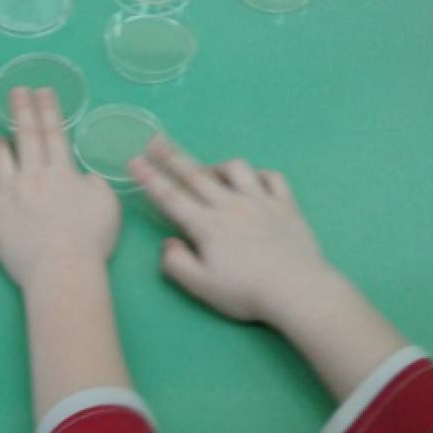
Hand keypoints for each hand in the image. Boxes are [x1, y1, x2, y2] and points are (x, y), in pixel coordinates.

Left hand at [0, 87, 120, 292]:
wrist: (64, 270)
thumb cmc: (91, 241)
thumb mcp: (108, 205)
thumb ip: (95, 185)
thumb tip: (83, 178)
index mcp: (61, 172)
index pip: (53, 132)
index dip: (47, 109)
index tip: (42, 91)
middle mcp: (31, 176)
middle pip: (24, 134)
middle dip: (20, 109)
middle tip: (16, 92)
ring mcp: (6, 195)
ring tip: (0, 142)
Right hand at [128, 136, 340, 324]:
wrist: (298, 291)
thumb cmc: (247, 293)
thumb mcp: (202, 287)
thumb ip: (177, 264)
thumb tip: (168, 243)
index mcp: (207, 226)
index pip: (171, 197)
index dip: (150, 178)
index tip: (134, 161)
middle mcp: (231, 206)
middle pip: (196, 174)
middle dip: (172, 156)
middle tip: (155, 139)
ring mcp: (261, 202)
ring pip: (235, 169)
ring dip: (216, 166)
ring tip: (208, 171)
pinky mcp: (286, 205)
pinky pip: (272, 178)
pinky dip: (259, 174)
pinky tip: (252, 180)